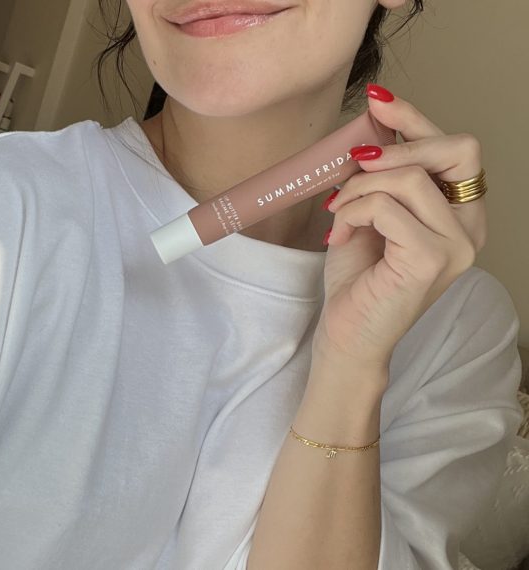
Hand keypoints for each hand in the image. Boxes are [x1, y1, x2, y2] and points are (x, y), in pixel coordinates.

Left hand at [313, 85, 485, 373]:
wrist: (347, 335)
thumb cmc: (358, 279)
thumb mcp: (370, 215)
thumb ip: (383, 178)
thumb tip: (372, 127)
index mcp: (460, 215)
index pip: (456, 150)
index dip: (417, 119)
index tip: (379, 101)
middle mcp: (470, 228)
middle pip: (455, 149)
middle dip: (397, 145)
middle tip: (354, 164)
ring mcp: (457, 245)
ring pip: (410, 177)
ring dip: (359, 189)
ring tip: (337, 215)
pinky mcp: (431, 258)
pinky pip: (386, 206)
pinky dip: (352, 212)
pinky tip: (338, 236)